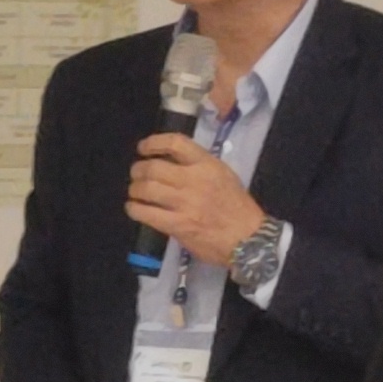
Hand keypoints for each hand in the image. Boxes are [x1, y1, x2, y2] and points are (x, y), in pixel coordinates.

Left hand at [127, 134, 264, 264]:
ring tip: (135, 192)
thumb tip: (171, 162)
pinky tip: (134, 208)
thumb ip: (200, 166)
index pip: (175, 143)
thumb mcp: (223, 175)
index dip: (153, 142)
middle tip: (136, 175)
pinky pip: (146, 213)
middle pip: (153, 167)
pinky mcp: (178, 225)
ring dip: (135, 189)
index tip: (143, 148)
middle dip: (138, 170)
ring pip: (146, 189)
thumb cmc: (237, 207)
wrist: (248, 239)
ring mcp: (185, 203)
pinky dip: (134, 209)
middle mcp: (194, 180)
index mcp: (207, 165)